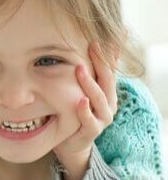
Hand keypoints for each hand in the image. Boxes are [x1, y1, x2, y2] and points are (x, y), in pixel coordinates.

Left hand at [53, 42, 117, 179]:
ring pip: (99, 98)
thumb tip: (75, 49)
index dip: (107, 53)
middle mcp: (109, 103)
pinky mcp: (93, 131)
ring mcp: (103, 118)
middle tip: (92, 45)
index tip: (100, 37)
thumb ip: (81, 75)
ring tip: (79, 69)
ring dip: (89, 83)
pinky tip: (80, 101)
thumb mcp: (79, 91)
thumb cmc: (73, 113)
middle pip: (108, 79)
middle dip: (100, 62)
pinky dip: (85, 111)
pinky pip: (91, 121)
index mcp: (107, 91)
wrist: (70, 142)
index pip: (110, 68)